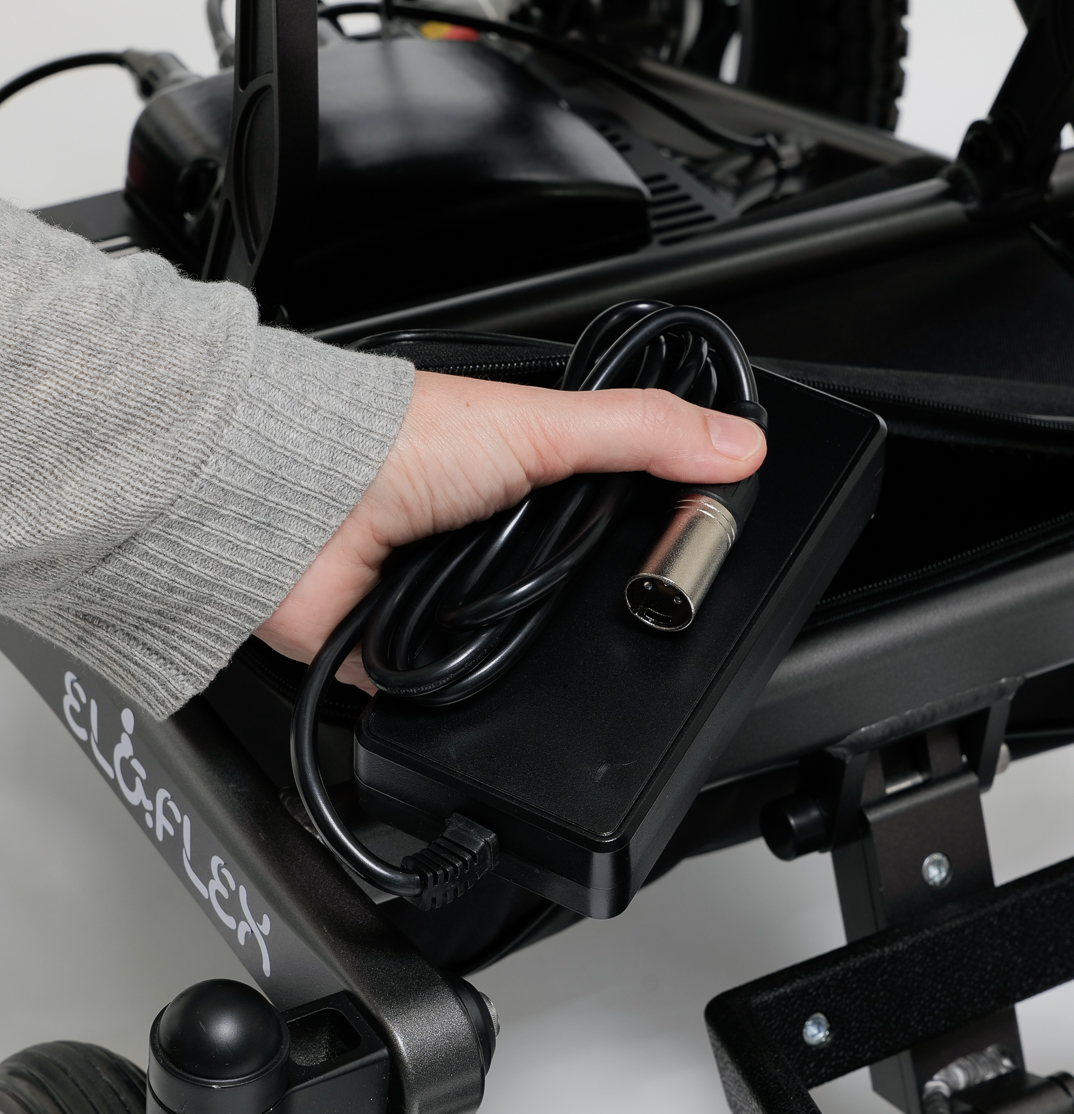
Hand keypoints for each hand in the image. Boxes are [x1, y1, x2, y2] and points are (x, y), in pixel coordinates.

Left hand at [254, 369, 766, 688]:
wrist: (295, 502)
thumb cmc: (395, 442)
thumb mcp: (541, 423)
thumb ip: (641, 431)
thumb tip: (737, 444)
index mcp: (521, 474)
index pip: (613, 508)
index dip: (657, 531)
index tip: (700, 546)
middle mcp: (488, 535)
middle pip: (576, 585)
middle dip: (601, 598)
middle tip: (630, 597)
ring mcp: (452, 594)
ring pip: (528, 641)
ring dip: (540, 641)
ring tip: (546, 620)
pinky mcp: (415, 653)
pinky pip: (467, 690)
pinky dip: (483, 688)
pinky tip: (496, 668)